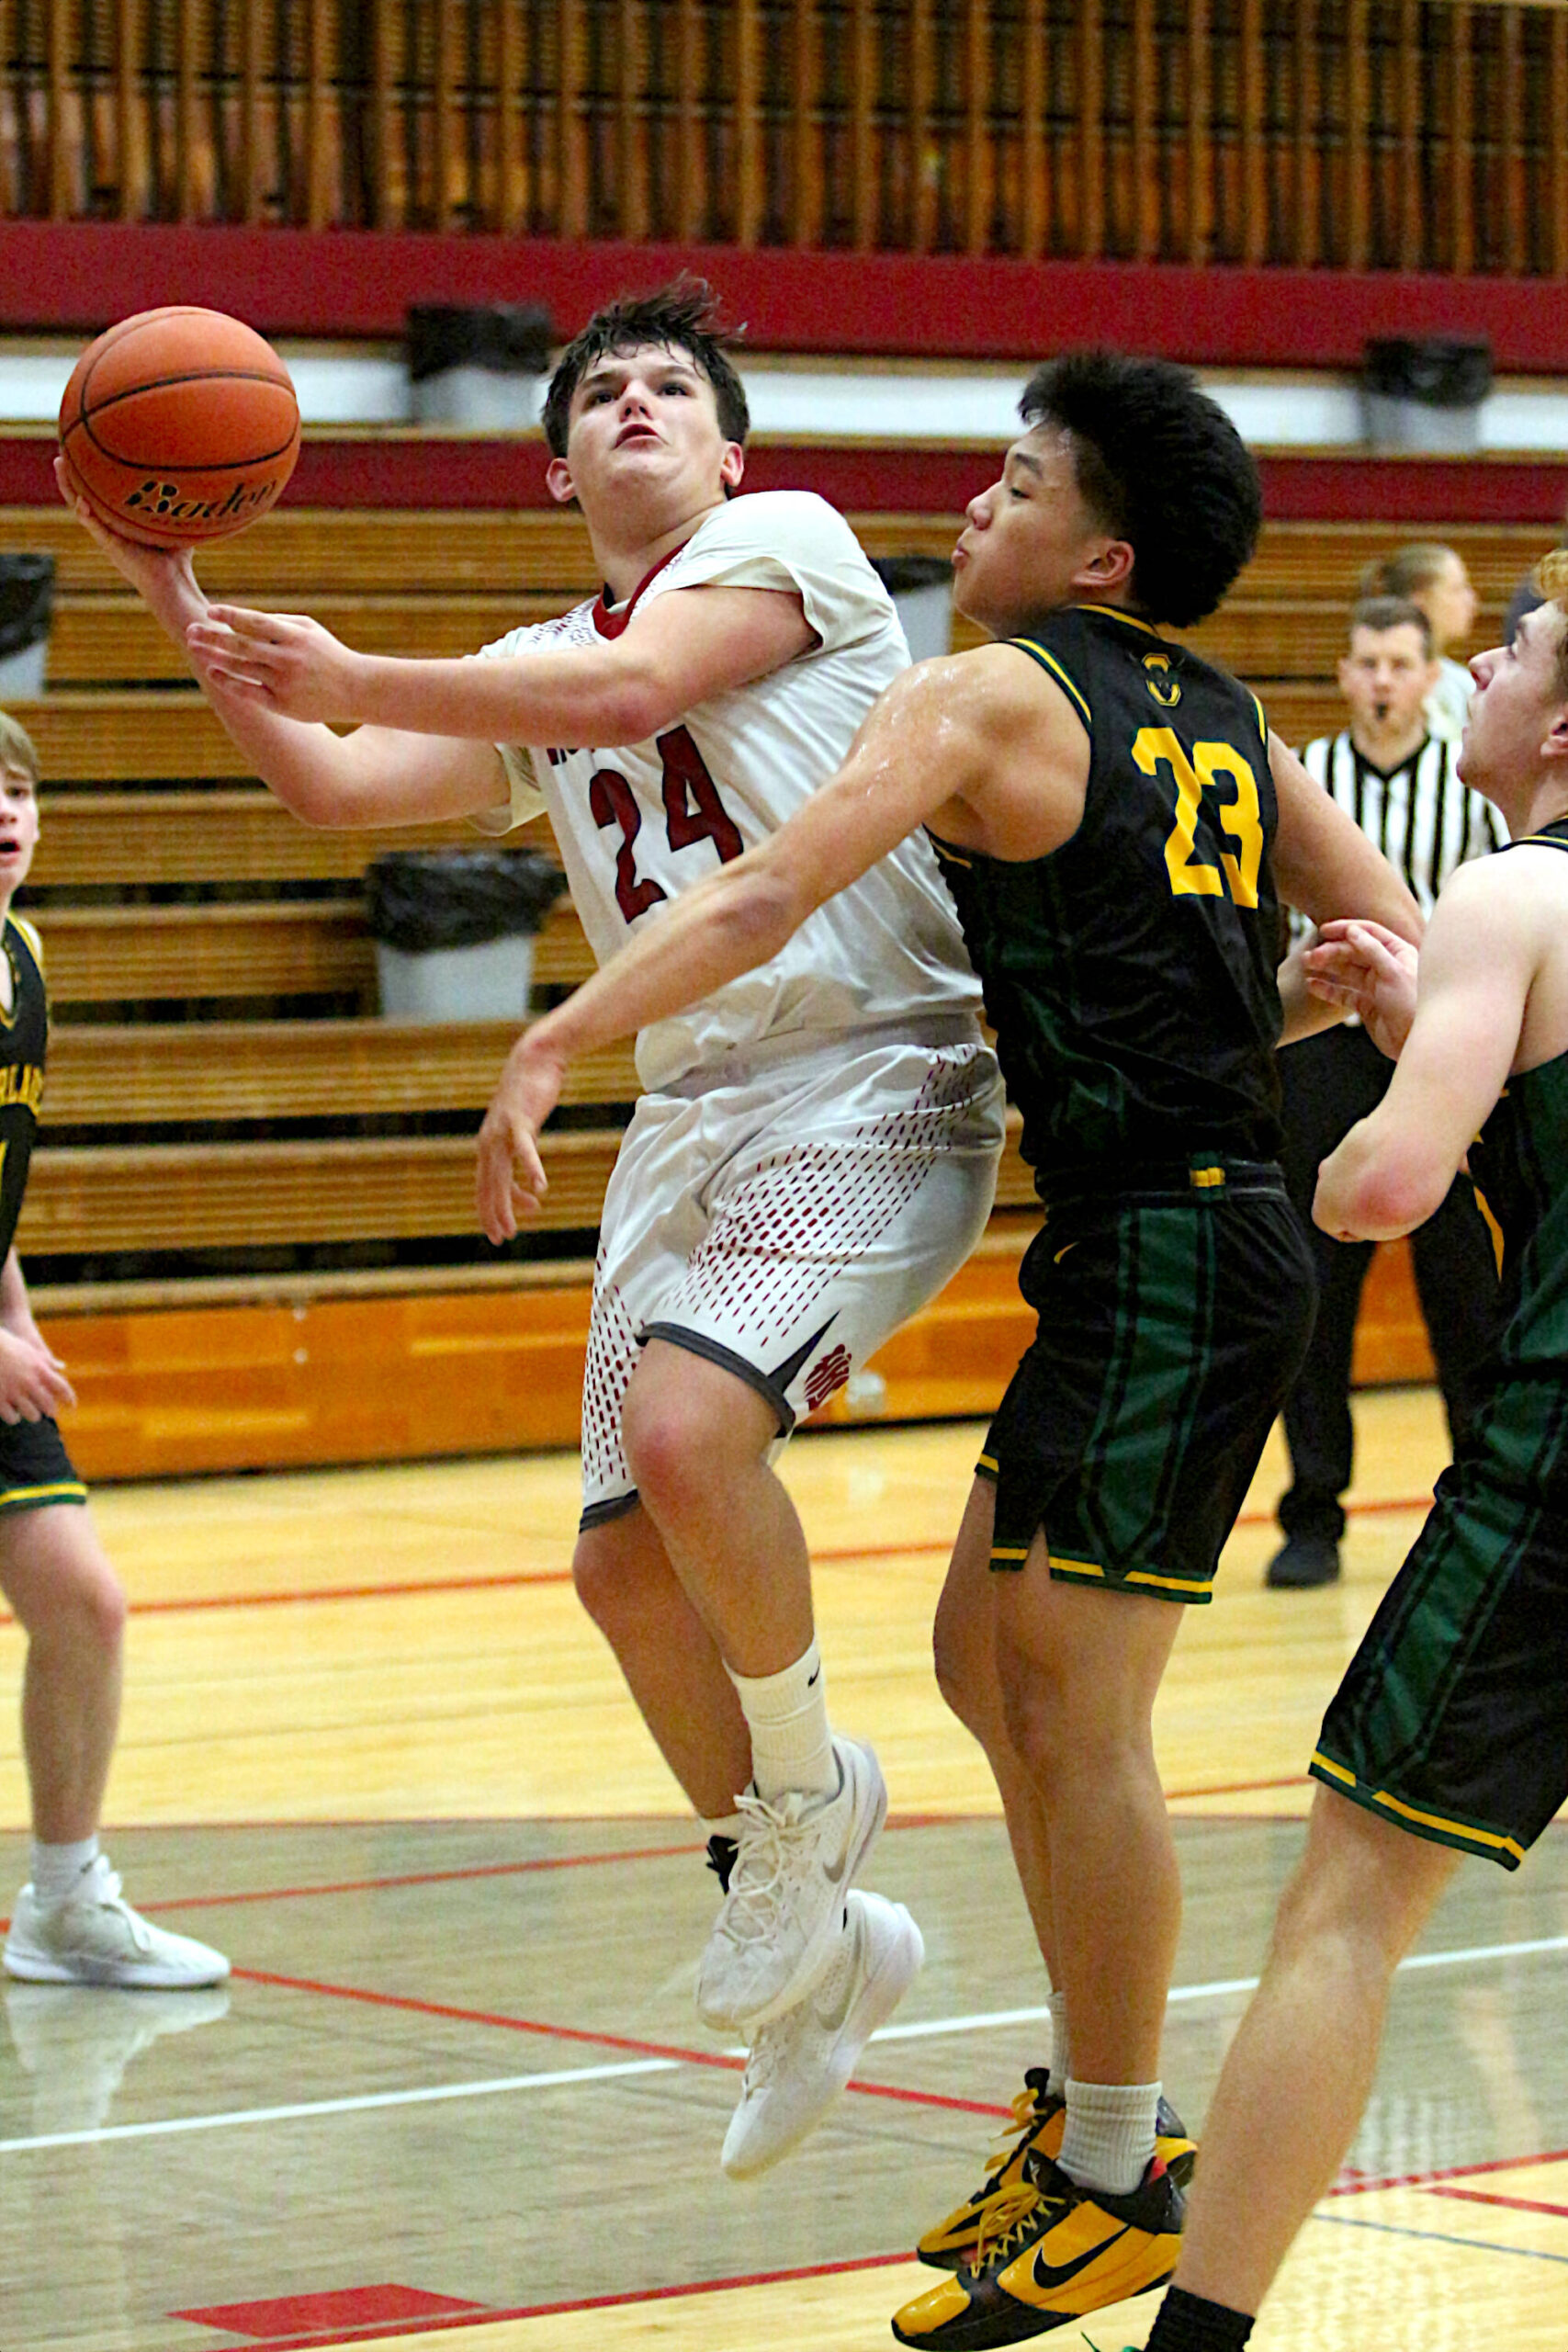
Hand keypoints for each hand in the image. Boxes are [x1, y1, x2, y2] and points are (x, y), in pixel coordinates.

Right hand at [0, 1326, 75, 1424]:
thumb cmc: (8, 1346)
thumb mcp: (31, 1351)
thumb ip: (47, 1362)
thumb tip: (62, 1367)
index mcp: (39, 1369)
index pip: (62, 1388)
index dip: (69, 1399)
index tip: (72, 1406)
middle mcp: (29, 1382)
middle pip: (48, 1406)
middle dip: (51, 1410)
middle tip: (50, 1412)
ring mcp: (14, 1392)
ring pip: (33, 1415)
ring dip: (33, 1415)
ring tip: (32, 1413)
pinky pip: (13, 1417)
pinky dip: (14, 1417)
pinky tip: (14, 1413)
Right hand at [54, 456, 201, 615]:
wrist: (174, 584)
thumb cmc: (177, 557)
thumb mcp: (175, 521)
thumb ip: (177, 503)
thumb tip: (193, 480)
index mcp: (120, 519)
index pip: (100, 492)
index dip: (89, 473)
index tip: (83, 449)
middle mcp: (109, 525)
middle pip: (82, 494)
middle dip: (71, 473)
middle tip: (62, 449)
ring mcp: (107, 535)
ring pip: (79, 507)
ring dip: (68, 486)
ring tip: (59, 464)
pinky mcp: (111, 546)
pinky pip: (93, 526)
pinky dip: (86, 513)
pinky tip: (81, 501)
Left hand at [184, 606, 367, 721]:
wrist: (355, 689)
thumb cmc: (328, 654)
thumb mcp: (310, 629)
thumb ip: (278, 621)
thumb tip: (242, 618)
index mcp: (295, 637)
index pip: (255, 622)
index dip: (231, 616)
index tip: (210, 611)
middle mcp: (288, 659)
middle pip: (241, 646)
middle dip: (213, 637)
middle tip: (190, 631)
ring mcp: (284, 683)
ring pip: (241, 668)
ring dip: (215, 658)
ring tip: (195, 649)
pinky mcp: (282, 704)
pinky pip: (249, 692)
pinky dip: (229, 681)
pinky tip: (213, 672)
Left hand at [475, 1030, 567, 1241]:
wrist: (534, 1060)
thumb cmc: (530, 1098)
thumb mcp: (524, 1133)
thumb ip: (522, 1158)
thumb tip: (532, 1186)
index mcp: (488, 1147)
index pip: (484, 1187)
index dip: (490, 1212)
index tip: (502, 1232)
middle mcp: (489, 1142)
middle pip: (488, 1187)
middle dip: (493, 1215)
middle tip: (501, 1238)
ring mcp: (502, 1132)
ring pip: (501, 1175)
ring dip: (507, 1203)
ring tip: (514, 1225)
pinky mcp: (520, 1120)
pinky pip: (524, 1150)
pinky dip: (531, 1169)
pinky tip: (539, 1188)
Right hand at [1305, 918, 1419, 1059]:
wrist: (1414, 1042)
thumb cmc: (1411, 1004)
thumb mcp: (1393, 972)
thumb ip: (1371, 949)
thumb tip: (1351, 930)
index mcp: (1398, 952)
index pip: (1368, 932)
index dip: (1345, 929)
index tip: (1323, 931)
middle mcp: (1386, 966)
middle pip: (1353, 952)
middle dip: (1331, 952)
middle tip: (1310, 957)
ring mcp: (1375, 986)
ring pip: (1346, 971)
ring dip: (1326, 967)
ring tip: (1306, 964)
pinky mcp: (1367, 1005)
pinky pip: (1343, 993)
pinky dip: (1327, 989)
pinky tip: (1312, 985)